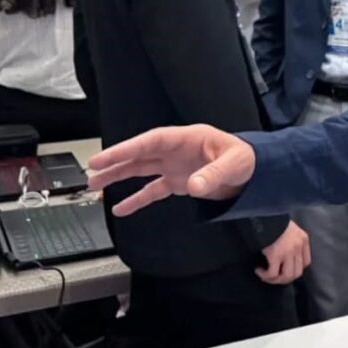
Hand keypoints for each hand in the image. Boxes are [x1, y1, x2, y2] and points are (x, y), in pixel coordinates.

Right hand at [87, 124, 255, 216]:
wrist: (255, 172)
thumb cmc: (246, 159)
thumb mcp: (234, 164)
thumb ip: (214, 174)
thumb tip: (195, 185)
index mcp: (187, 139)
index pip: (151, 141)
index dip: (127, 148)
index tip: (106, 157)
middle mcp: (177, 151)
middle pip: (140, 154)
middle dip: (116, 162)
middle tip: (92, 170)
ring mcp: (175, 166)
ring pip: (141, 170)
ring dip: (119, 178)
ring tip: (95, 186)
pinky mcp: (178, 182)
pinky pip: (153, 190)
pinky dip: (137, 199)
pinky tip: (121, 208)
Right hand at [257, 221, 310, 284]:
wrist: (264, 214)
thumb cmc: (274, 221)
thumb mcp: (289, 228)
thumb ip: (292, 240)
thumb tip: (285, 257)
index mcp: (303, 239)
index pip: (306, 262)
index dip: (296, 269)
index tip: (284, 269)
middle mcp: (298, 247)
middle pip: (297, 273)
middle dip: (285, 279)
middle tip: (274, 277)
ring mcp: (288, 252)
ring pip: (286, 276)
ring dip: (275, 280)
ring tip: (265, 276)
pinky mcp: (275, 255)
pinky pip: (272, 274)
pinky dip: (265, 276)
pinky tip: (259, 271)